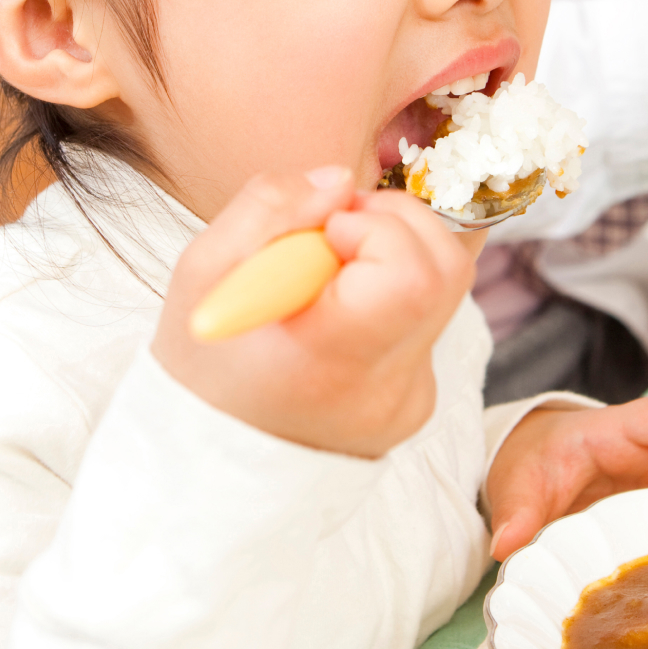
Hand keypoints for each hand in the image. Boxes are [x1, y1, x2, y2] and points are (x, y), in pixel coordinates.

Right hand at [152, 168, 473, 457]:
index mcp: (331, 360)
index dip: (377, 227)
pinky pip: (427, 320)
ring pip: (444, 288)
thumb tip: (340, 181)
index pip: (411, 274)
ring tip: (330, 272)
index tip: (326, 231)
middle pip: (446, 268)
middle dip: (396, 221)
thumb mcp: (202, 275)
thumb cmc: (201, 366)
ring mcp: (412, 399)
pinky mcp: (420, 399)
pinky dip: (390, 295)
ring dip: (394, 253)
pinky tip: (337, 315)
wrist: (212, 466)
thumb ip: (269, 208)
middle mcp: (387, 388)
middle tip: (334, 231)